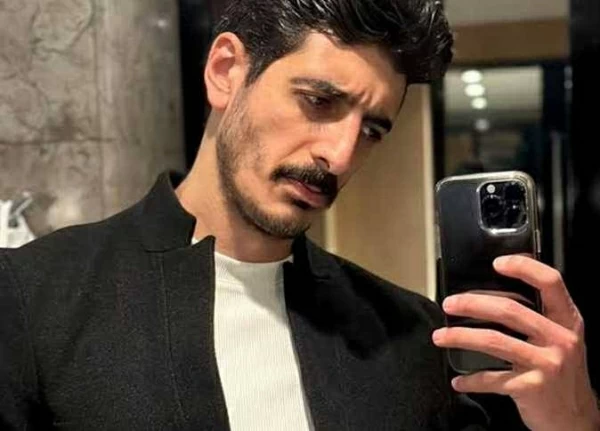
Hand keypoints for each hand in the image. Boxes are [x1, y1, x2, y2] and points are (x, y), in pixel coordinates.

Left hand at [432, 255, 599, 430]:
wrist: (576, 418)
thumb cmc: (562, 373)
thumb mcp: (561, 339)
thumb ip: (540, 317)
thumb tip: (493, 294)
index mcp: (567, 320)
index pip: (550, 282)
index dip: (524, 267)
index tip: (496, 263)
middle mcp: (560, 339)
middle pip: (510, 310)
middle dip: (472, 304)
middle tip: (449, 304)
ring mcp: (547, 364)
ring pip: (493, 341)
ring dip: (460, 337)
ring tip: (440, 336)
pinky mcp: (531, 388)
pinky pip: (492, 379)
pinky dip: (470, 380)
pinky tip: (458, 380)